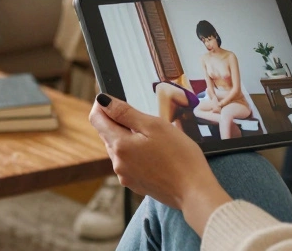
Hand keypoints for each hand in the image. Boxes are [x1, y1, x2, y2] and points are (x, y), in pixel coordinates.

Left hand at [89, 95, 231, 232]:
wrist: (194, 191)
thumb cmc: (179, 156)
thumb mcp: (153, 126)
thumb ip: (125, 113)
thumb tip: (103, 101)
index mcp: (119, 145)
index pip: (96, 119)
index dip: (103, 105)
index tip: (115, 99)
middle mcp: (117, 163)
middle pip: (107, 133)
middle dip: (119, 122)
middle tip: (144, 118)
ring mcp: (125, 175)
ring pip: (118, 148)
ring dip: (128, 138)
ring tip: (154, 137)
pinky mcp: (136, 184)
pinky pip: (128, 162)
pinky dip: (136, 153)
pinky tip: (155, 153)